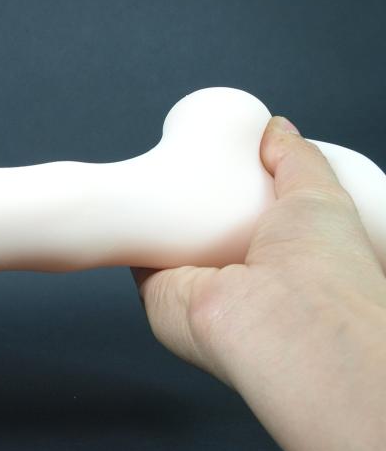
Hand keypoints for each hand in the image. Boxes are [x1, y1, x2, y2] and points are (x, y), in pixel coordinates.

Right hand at [132, 115, 385, 388]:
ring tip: (156, 174)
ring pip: (167, 244)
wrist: (280, 321)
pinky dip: (131, 231)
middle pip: (203, 231)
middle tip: (188, 167)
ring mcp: (197, 288)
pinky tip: (129, 202)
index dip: (238, 196)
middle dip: (193, 203)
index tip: (225, 167)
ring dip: (159, 215)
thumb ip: (295, 159)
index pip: (250, 224)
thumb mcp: (319, 194)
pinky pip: (137, 256)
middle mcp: (237, 279)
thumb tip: (275, 129)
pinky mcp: (158, 294)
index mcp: (281, 260)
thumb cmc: (321, 274)